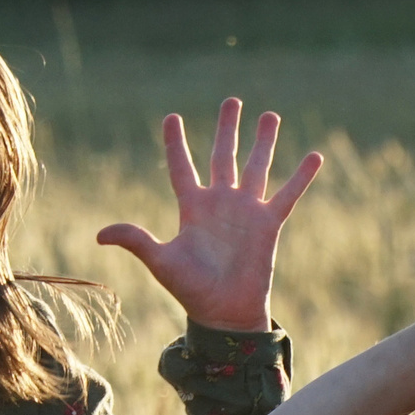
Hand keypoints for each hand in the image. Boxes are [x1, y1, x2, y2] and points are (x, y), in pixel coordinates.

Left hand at [97, 99, 323, 332]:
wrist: (225, 313)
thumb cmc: (191, 290)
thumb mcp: (161, 262)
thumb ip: (136, 241)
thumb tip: (100, 234)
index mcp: (192, 208)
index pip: (181, 167)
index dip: (176, 143)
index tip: (172, 117)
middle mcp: (220, 203)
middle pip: (223, 156)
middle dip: (227, 128)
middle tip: (231, 100)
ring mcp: (246, 211)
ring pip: (257, 166)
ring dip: (264, 141)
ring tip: (269, 115)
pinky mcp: (269, 224)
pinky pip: (287, 194)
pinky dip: (301, 176)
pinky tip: (315, 155)